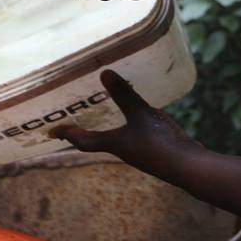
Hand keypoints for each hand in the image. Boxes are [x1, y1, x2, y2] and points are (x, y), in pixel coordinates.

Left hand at [50, 70, 197, 174]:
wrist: (188, 167)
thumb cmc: (160, 143)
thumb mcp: (141, 114)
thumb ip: (124, 95)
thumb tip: (104, 73)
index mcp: (114, 144)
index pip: (83, 141)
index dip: (68, 134)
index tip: (51, 131)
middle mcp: (123, 150)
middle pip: (95, 143)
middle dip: (82, 134)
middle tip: (71, 124)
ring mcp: (139, 152)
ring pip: (115, 141)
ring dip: (104, 132)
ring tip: (100, 118)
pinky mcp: (153, 150)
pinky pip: (132, 138)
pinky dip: (126, 129)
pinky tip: (136, 119)